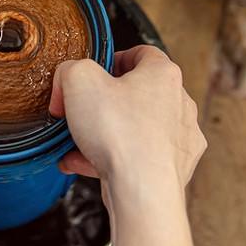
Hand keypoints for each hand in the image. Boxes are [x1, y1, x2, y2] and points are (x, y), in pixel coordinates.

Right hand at [49, 46, 205, 192]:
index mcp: (163, 74)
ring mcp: (179, 138)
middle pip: (137, 93)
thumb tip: (66, 81)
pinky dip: (112, 158)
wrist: (142, 191)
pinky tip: (83, 163)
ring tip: (76, 143)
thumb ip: (69, 69)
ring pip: (135, 128)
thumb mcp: (78, 81)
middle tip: (82, 110)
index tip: (95, 72)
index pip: (141, 54)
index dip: (113, 59)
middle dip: (104, 102)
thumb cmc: (121, 135)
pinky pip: (137, 155)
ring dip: (104, 133)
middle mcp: (178, 104)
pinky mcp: (173, 168)